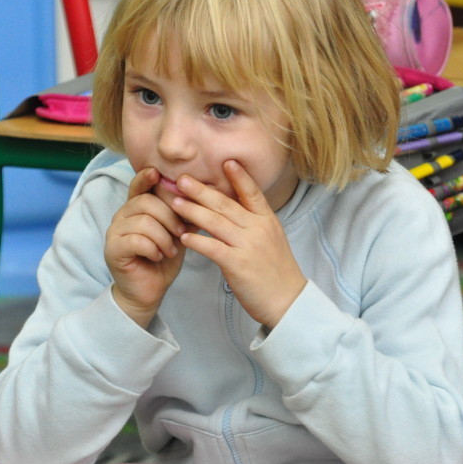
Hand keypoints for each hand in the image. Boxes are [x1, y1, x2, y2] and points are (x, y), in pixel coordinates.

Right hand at [105, 167, 187, 326]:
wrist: (149, 291)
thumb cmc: (163, 259)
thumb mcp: (177, 233)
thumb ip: (183, 214)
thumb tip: (205, 193)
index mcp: (136, 208)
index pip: (138, 186)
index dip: (146, 177)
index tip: (158, 173)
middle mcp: (122, 216)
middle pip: (145, 202)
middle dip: (169, 216)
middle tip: (181, 232)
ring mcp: (114, 233)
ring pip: (143, 221)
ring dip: (163, 236)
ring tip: (170, 250)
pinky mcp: (113, 250)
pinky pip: (136, 240)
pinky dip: (153, 248)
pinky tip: (158, 257)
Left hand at [172, 161, 305, 328]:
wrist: (288, 302)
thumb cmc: (277, 272)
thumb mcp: (272, 240)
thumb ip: (254, 223)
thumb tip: (235, 209)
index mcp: (268, 221)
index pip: (252, 193)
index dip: (239, 177)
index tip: (226, 161)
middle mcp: (258, 229)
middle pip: (226, 204)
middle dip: (202, 190)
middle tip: (182, 179)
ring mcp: (248, 246)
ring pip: (216, 222)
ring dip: (193, 211)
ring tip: (174, 202)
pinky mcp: (238, 265)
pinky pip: (213, 248)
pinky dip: (197, 241)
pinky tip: (184, 236)